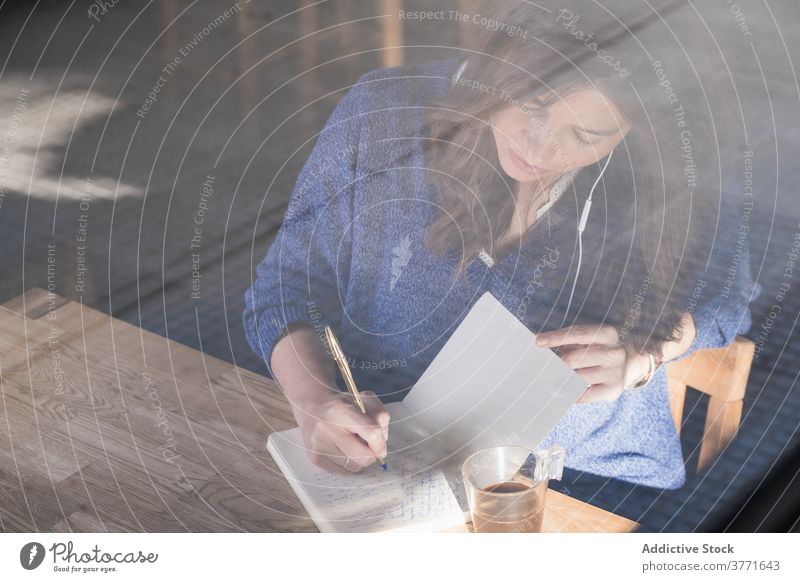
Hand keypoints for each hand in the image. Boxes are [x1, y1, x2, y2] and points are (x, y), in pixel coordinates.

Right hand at [293, 389, 389, 472]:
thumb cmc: (341, 405)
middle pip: (364, 457)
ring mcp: (319, 446)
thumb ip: (379, 415)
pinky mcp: (315, 458)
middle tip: (367, 444)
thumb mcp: (364, 399)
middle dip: (371, 453)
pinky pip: (343, 471)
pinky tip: (341, 449)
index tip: (380, 443)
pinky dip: (347, 463)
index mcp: (341, 410)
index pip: (372, 433)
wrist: (311, 407)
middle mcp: (326, 429)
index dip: (380, 442)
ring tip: (351, 444)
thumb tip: (382, 442)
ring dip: (359, 458)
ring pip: (354, 467)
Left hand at [535, 323, 651, 402]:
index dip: (556, 337)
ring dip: (560, 378)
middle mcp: (613, 353)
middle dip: (555, 362)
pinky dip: (570, 393)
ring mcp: (615, 373)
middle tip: (541, 366)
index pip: (578, 334)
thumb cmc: (600, 348)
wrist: (631, 364)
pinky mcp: (613, 390)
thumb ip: (566, 338)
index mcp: (607, 334)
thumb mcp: (589, 338)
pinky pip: (584, 395)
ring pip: (577, 378)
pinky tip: (561, 391)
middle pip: (574, 358)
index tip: (538, 342)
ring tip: (549, 378)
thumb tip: (537, 339)